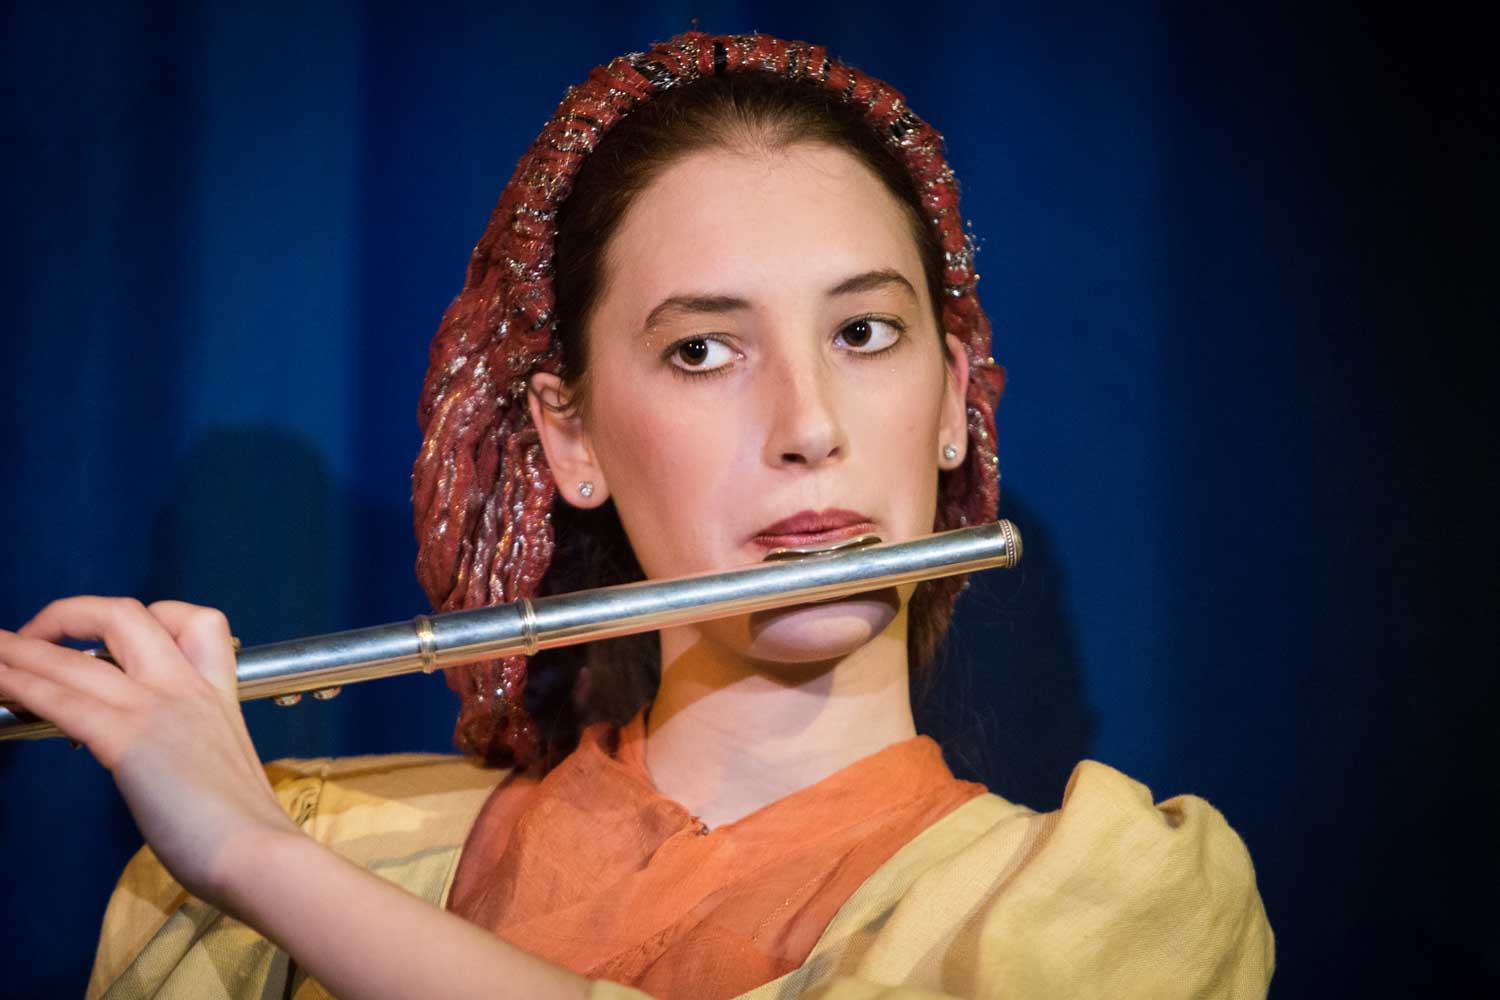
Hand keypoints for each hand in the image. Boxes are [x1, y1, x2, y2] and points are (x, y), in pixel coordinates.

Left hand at [0, 597, 299, 903]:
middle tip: (32, 637)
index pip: (195, 621)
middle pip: (124, 614)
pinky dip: (23, 687)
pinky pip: (64, 701)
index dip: (148, 616)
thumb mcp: (226, 763)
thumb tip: (163, 764)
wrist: (258, 851)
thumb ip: (193, 746)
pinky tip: (1, 686)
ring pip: (77, 661)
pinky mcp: (129, 742)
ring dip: (18, 652)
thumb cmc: (246, 826)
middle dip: (67, 615)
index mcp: (217, 692)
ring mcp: (157, 709)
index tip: (112, 640)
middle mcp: (187, 687)